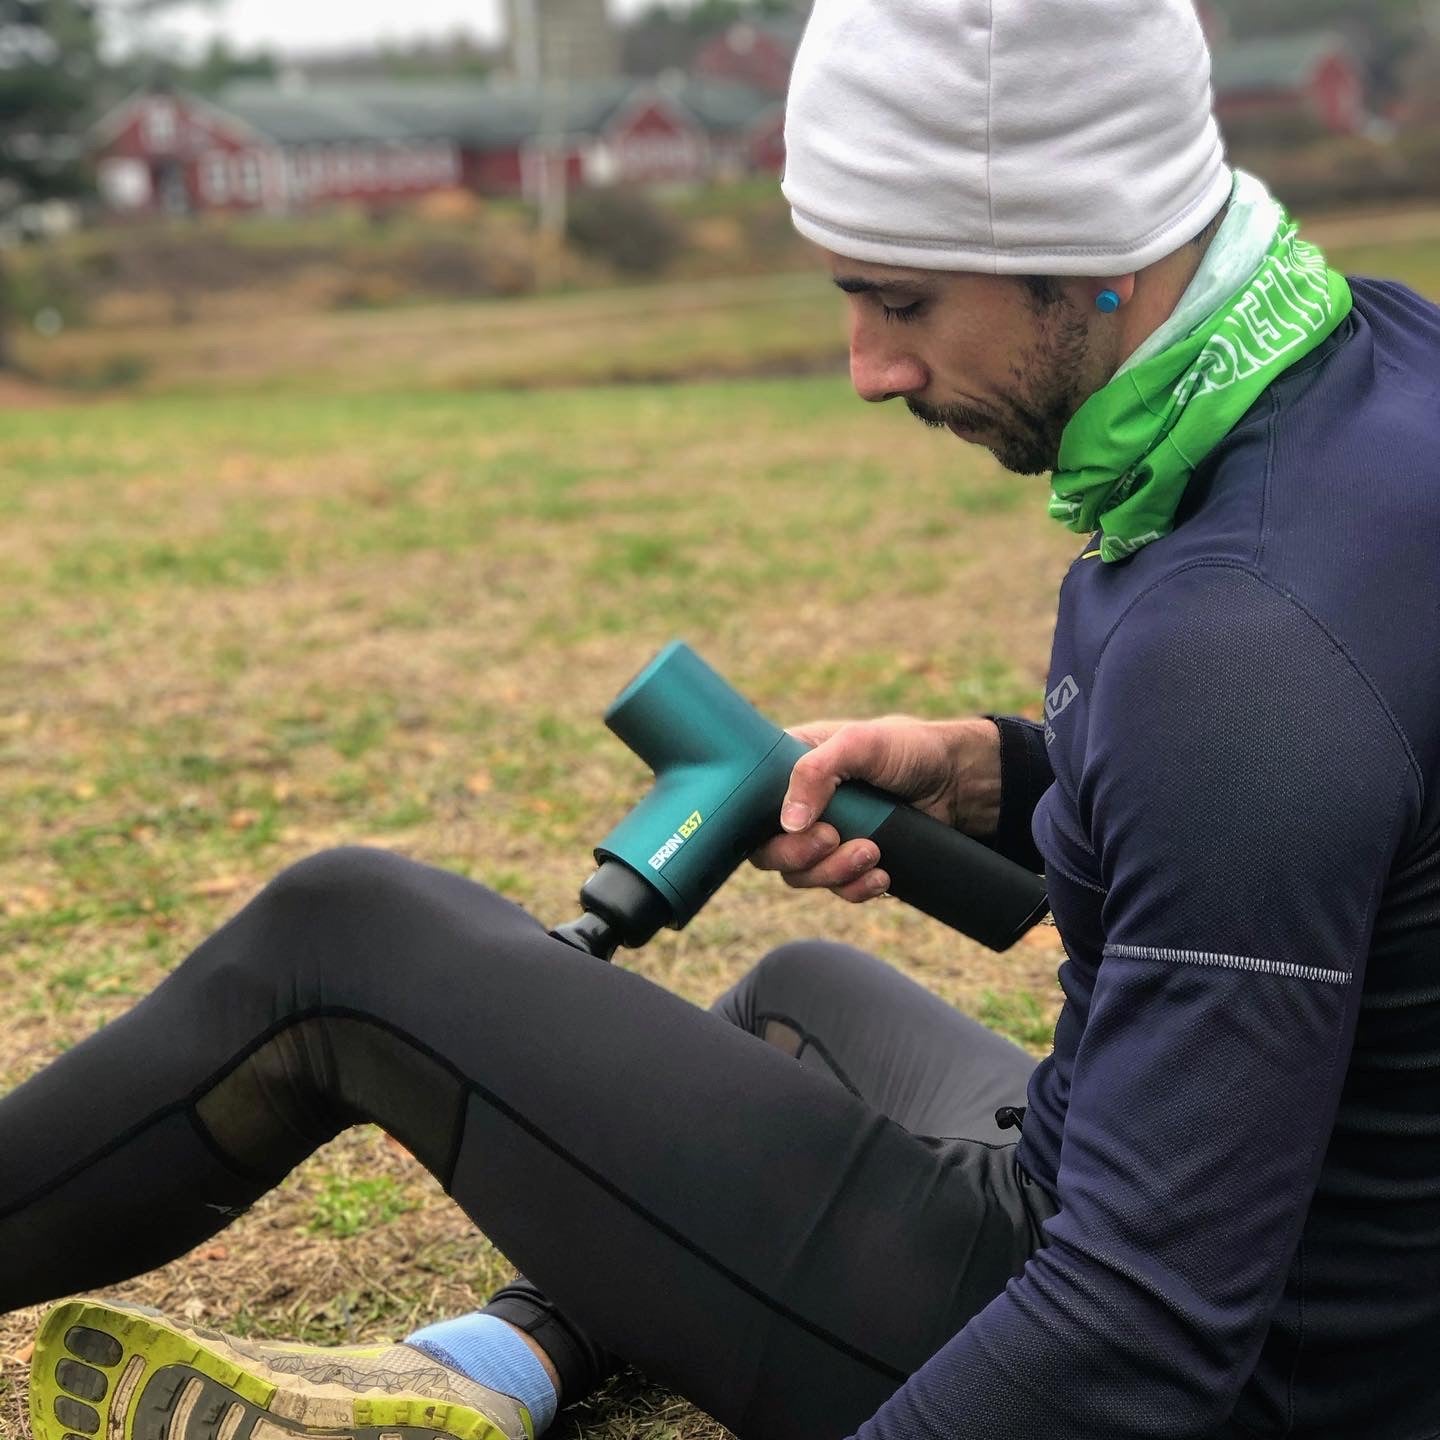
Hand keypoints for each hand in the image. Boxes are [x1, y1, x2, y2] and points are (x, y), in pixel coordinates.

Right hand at [750, 716, 1001, 903]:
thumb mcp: (860, 742)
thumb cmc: (908, 748)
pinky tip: (882, 876)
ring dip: (835, 873)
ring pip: (803, 876)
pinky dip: (857, 889)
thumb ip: (816, 771)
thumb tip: (788, 821)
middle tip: (835, 839)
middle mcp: (802, 806)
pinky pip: (838, 890)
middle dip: (803, 856)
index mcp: (791, 769)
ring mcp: (826, 837)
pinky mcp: (852, 863)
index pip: (750, 808)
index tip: (804, 826)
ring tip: (873, 852)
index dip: (767, 828)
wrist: (960, 782)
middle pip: (770, 852)